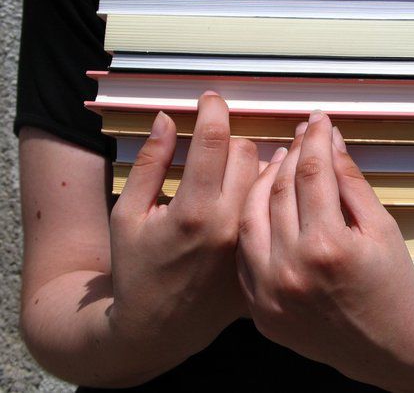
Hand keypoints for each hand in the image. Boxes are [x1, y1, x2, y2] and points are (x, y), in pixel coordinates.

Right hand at [109, 91, 257, 356]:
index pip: (213, 140)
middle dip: (232, 137)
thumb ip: (150, 163)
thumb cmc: (136, 267)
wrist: (158, 326)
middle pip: (247, 154)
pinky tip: (264, 184)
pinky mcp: (261, 256)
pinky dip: (269, 190)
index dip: (212, 110)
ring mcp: (251, 242)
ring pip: (268, 178)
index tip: (211, 97)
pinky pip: (276, 209)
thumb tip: (167, 118)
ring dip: (258, 158)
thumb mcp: (127, 213)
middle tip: (219, 138)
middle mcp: (229, 224)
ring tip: (245, 153)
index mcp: (192, 210)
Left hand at [236, 111, 413, 387]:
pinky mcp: (260, 309)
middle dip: (290, 154)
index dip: (314, 140)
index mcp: (328, 247)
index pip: (313, 173)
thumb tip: (330, 140)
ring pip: (251, 217)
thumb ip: (351, 182)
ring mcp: (269, 293)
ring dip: (262, 182)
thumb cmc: (395, 288)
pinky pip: (244, 253)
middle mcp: (290, 269)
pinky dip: (252, 222)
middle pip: (279, 190)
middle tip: (300, 136)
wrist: (388, 350)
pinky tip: (265, 203)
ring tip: (279, 163)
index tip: (317, 120)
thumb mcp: (382, 229)